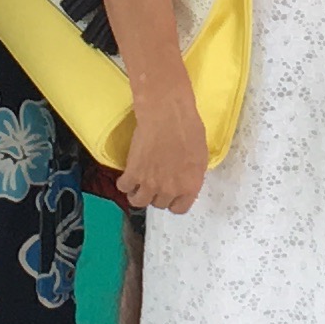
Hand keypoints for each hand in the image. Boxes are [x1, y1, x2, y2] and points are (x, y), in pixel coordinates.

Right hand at [117, 67, 209, 213]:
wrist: (167, 115)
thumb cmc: (188, 128)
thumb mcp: (200, 155)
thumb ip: (192, 174)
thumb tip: (185, 179)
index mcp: (190, 186)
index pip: (180, 209)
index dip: (173, 202)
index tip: (169, 195)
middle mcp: (170, 190)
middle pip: (159, 204)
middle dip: (156, 195)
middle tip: (153, 184)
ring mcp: (150, 184)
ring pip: (138, 202)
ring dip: (137, 195)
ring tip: (136, 187)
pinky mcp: (133, 174)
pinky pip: (124, 188)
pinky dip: (124, 183)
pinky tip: (126, 177)